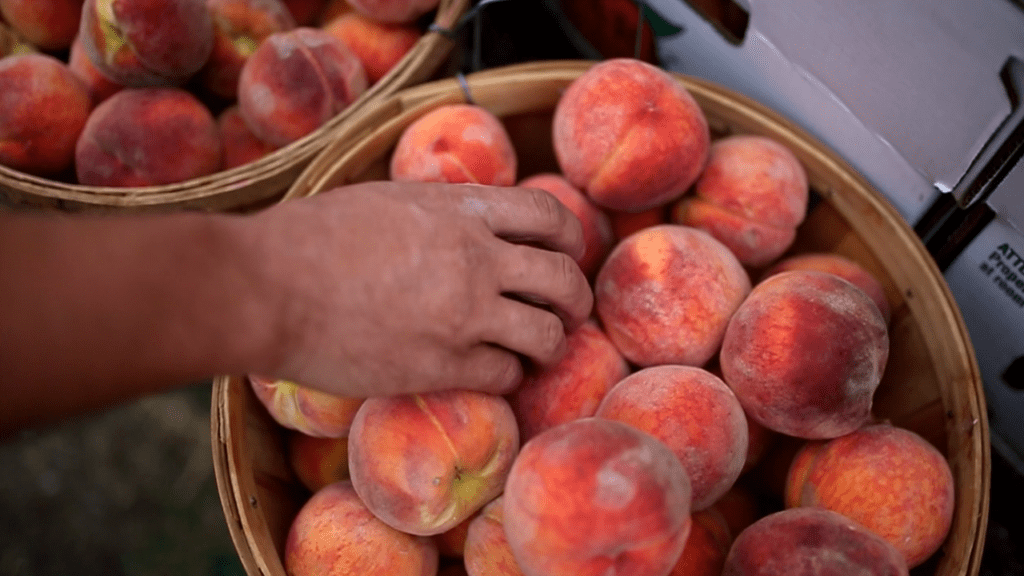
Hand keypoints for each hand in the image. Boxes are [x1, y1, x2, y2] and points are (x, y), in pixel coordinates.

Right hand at [249, 181, 593, 397]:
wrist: (266, 287)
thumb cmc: (309, 237)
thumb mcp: (385, 198)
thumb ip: (439, 210)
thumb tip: (467, 220)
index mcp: (460, 210)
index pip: (549, 217)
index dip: (570, 238)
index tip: (569, 254)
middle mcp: (474, 259)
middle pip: (562, 278)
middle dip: (576, 299)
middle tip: (570, 312)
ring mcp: (463, 315)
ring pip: (545, 334)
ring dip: (549, 344)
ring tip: (537, 351)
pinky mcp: (443, 366)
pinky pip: (504, 375)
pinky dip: (507, 376)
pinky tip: (491, 373)